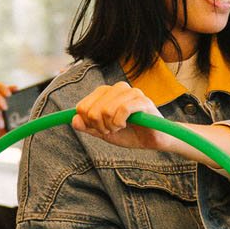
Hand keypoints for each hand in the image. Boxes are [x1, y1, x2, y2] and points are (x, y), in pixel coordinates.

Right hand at [0, 83, 13, 142]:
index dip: (10, 88)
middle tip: (11, 94)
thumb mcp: (1, 131)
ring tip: (6, 106)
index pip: (2, 90)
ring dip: (0, 96)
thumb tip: (23, 129)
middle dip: (4, 87)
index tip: (17, 89)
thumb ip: (10, 129)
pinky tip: (2, 107)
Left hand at [72, 81, 229, 166]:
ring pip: (105, 109)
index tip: (100, 129)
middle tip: (112, 130)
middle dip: (99, 126)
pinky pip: (123, 109)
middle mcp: (117, 88)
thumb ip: (89, 127)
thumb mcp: (105, 133)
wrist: (155, 140)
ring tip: (120, 127)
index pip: (82, 106)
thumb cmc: (131, 133)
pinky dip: (120, 122)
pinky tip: (126, 125)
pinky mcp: (143, 101)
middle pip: (91, 109)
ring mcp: (131, 92)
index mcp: (106, 93)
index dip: (88, 123)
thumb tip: (74, 120)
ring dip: (111, 125)